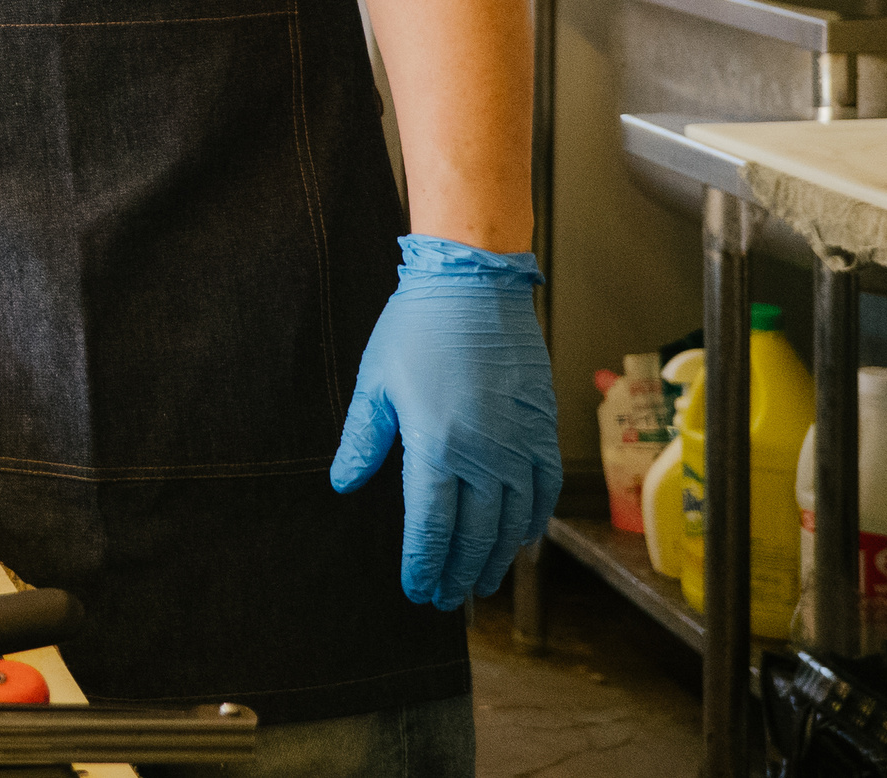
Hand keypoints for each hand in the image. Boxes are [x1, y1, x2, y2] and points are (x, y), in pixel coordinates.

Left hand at [329, 234, 561, 608]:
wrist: (474, 286)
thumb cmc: (416, 328)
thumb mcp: (375, 382)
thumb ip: (363, 440)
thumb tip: (343, 483)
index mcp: (436, 445)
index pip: (430, 526)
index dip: (424, 563)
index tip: (417, 590)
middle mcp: (484, 455)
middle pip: (473, 535)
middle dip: (458, 573)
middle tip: (446, 601)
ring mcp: (519, 445)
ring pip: (512, 523)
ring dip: (496, 559)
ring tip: (480, 584)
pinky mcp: (542, 431)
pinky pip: (543, 493)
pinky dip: (532, 524)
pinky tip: (519, 541)